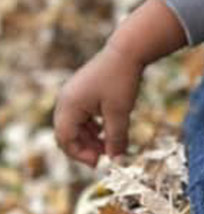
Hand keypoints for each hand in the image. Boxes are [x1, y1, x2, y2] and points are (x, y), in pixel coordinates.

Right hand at [53, 43, 142, 164]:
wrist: (127, 51)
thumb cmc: (121, 80)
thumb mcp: (120, 113)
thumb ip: (116, 138)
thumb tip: (116, 160)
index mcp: (69, 106)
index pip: (65, 138)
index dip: (80, 154)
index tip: (99, 162)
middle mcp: (66, 100)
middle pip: (68, 132)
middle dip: (85, 146)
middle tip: (105, 156)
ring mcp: (74, 94)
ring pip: (76, 124)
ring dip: (91, 137)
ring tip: (110, 144)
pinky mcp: (83, 90)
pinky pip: (83, 114)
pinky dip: (93, 125)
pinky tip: (109, 130)